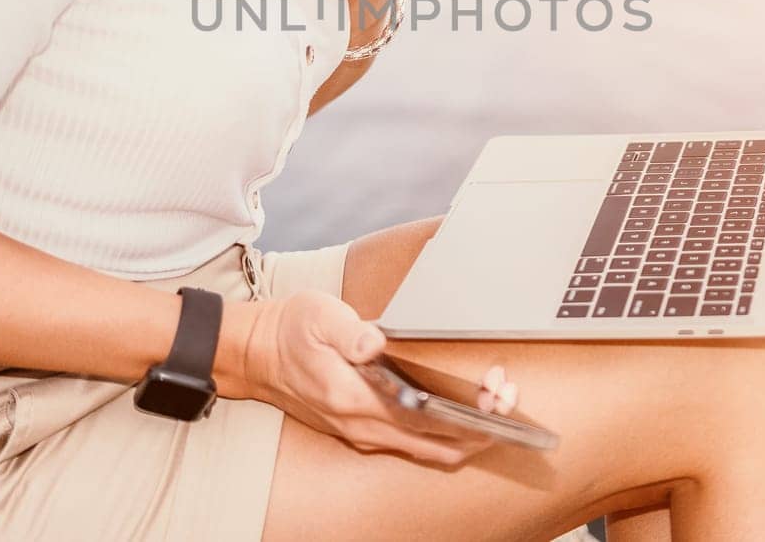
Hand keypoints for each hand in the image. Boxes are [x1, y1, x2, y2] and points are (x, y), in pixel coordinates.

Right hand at [234, 291, 504, 465]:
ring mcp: (362, 433)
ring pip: (427, 448)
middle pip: (435, 441)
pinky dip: (444, 434)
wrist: (255, 355)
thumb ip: (351, 332)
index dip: (465, 414)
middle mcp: (362, 426)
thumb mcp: (318, 317)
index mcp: (354, 398)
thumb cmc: (291, 331)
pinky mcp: (362, 430)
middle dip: (479, 426)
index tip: (496, 398)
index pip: (423, 417)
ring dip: (465, 433)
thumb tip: (377, 344)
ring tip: (496, 405)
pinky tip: (464, 414)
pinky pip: (414, 443)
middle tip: (509, 398)